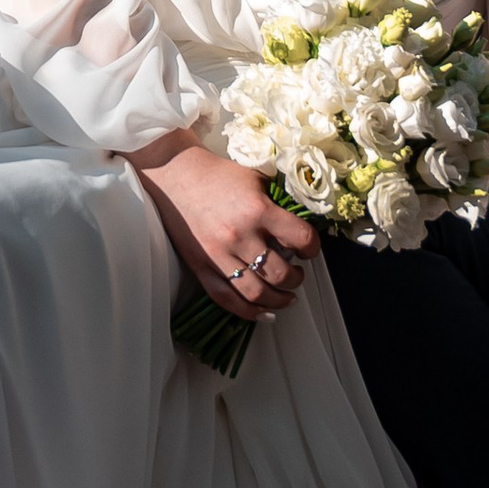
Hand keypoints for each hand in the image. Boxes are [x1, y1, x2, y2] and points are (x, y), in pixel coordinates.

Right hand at [129, 138, 315, 322]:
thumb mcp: (256, 178)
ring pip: (256, 293)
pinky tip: (263, 312)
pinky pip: (226, 299)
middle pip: (280, 273)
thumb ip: (278, 202)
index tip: (309, 250)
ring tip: (286, 296)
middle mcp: (240, 236)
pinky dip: (248, 311)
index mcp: (258, 210)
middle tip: (297, 274)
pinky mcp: (201, 267)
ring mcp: (219, 255)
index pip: (300, 238)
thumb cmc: (218, 175)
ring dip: (278, 300)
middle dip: (296, 278)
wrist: (176, 176)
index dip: (312, 247)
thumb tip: (300, 224)